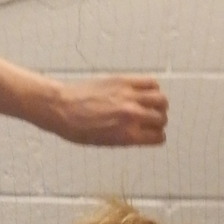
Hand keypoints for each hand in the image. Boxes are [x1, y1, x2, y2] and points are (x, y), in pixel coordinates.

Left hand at [51, 74, 167, 146]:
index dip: (156, 136)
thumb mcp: (105, 142)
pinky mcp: (124, 81)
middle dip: (158, 121)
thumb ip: (127, 138)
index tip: (151, 133)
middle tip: (150, 119)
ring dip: (159, 104)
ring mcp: (130, 97)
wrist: (61, 108)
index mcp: (128, 136)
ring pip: (161, 100)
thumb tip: (142, 133)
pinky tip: (143, 91)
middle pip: (161, 118)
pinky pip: (151, 82)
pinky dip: (152, 88)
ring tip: (150, 104)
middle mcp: (132, 116)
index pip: (158, 137)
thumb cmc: (77, 129)